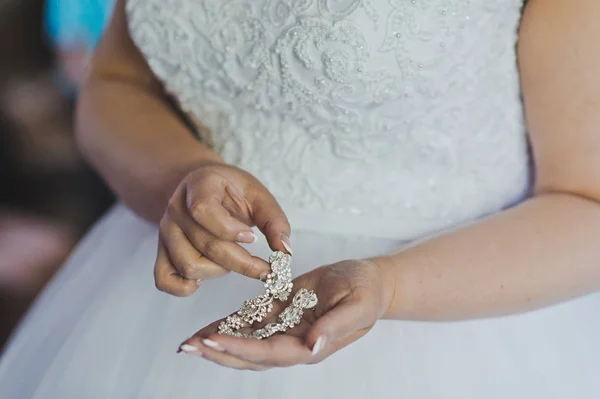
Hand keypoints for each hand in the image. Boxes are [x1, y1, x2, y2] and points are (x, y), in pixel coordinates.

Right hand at [155, 162, 291, 295]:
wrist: (202, 185)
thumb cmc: (233, 191)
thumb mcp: (258, 195)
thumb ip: (274, 221)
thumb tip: (285, 253)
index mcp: (199, 186)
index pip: (203, 211)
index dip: (230, 230)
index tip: (252, 238)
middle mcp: (176, 208)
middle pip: (205, 246)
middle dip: (241, 262)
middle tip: (265, 269)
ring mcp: (165, 231)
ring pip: (189, 266)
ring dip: (218, 272)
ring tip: (232, 260)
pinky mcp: (161, 251)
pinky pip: (165, 280)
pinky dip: (186, 287)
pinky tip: (207, 276)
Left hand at [178, 258, 394, 369]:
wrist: (369, 281)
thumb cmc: (366, 291)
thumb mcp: (358, 304)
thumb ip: (336, 327)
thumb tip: (312, 347)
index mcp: (310, 345)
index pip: (270, 352)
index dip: (241, 348)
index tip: (213, 342)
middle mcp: (293, 342)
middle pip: (250, 355)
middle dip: (219, 351)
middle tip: (187, 346)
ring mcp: (285, 329)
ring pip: (245, 342)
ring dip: (217, 343)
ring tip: (187, 343)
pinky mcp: (280, 313)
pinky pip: (250, 323)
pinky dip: (228, 326)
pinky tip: (206, 328)